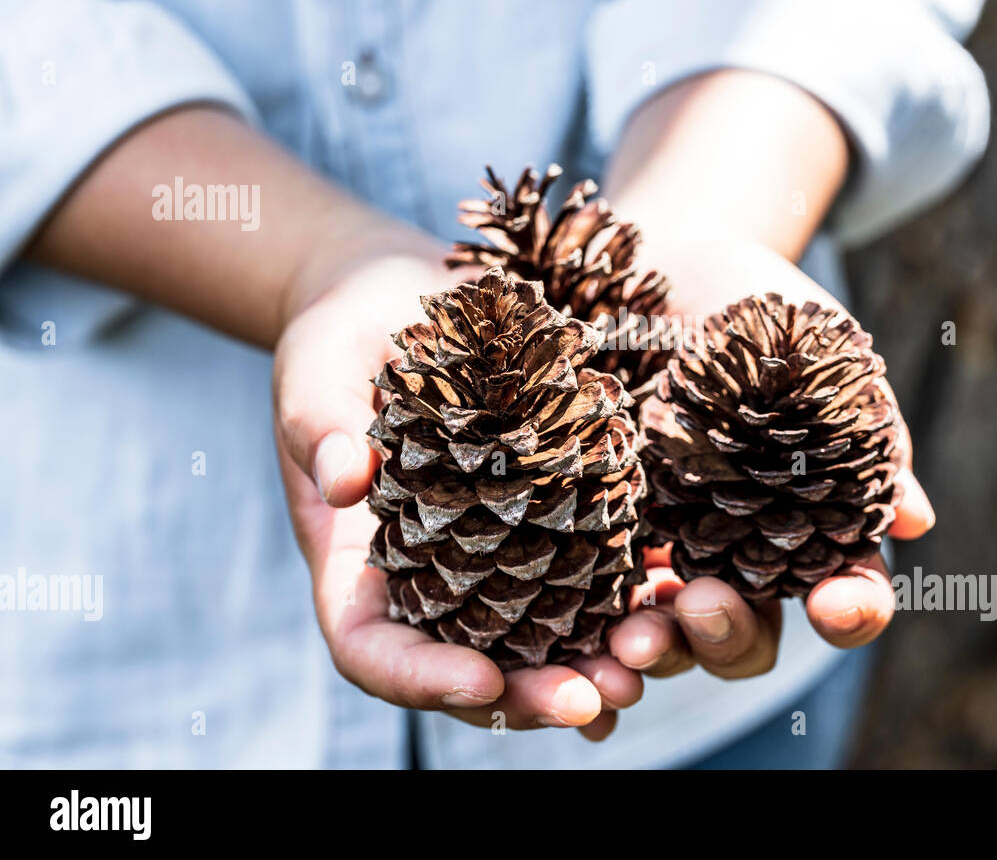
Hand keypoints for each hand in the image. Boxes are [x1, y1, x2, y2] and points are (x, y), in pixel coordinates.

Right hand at [272, 230, 642, 739]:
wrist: (400, 303)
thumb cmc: (341, 340)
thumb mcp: (316, 373)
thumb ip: (321, 428)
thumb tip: (343, 480)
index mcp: (359, 570)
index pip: (376, 651)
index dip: (423, 679)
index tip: (483, 678)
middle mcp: (430, 582)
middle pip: (470, 668)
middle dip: (530, 693)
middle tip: (593, 699)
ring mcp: (492, 559)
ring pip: (539, 638)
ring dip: (593, 660)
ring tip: (648, 660)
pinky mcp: (548, 520)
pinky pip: (587, 575)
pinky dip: (627, 598)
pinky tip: (674, 603)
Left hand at [606, 237, 935, 678]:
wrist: (667, 259)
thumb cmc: (763, 308)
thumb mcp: (825, 355)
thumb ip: (868, 431)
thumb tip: (916, 521)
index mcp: (812, 527)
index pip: (846, 591)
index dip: (851, 609)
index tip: (835, 604)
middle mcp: (739, 555)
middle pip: (747, 635)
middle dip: (731, 637)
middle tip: (705, 604)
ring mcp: (664, 545)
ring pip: (666, 630)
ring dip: (656, 645)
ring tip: (634, 632)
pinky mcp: (594, 526)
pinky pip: (588, 591)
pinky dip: (586, 618)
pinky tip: (575, 621)